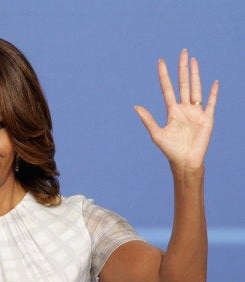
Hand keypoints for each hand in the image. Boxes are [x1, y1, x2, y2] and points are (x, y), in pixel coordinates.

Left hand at [134, 49, 218, 168]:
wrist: (185, 161)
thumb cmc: (170, 150)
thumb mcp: (157, 134)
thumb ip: (148, 120)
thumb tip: (135, 106)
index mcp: (172, 111)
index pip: (167, 88)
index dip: (164, 75)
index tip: (161, 61)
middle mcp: (184, 108)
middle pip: (183, 83)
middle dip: (183, 68)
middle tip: (183, 52)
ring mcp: (196, 112)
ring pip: (196, 89)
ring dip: (195, 75)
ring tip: (194, 60)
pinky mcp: (207, 119)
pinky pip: (211, 103)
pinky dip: (213, 93)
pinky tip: (214, 82)